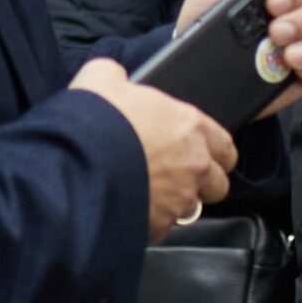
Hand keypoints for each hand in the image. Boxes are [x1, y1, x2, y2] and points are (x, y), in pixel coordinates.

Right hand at [69, 58, 235, 239]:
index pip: (226, 147)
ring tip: (150, 193)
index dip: (216, 153)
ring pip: (192, 208)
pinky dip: (151, 220)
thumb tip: (113, 75)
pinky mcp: (160, 225)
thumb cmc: (94, 121)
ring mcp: (179, 199)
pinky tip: (131, 208)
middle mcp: (194, 166)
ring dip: (176, 202)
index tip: (205, 155)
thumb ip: (116, 75)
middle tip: (179, 177)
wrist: (75, 165)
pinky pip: (163, 227)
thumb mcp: (102, 79)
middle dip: (203, 183)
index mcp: (190, 127)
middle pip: (218, 184)